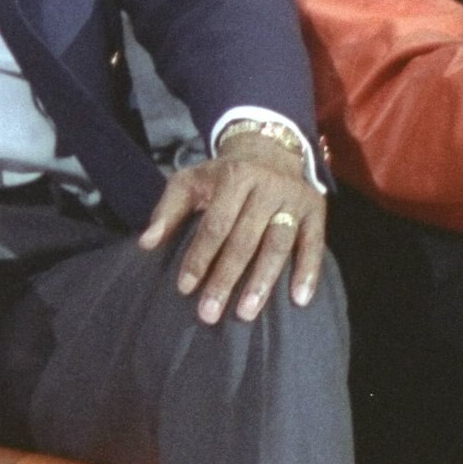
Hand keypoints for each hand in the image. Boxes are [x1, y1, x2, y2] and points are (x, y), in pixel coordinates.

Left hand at [139, 129, 327, 324]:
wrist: (268, 149)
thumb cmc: (221, 175)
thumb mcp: (190, 181)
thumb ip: (167, 210)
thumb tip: (146, 243)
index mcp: (235, 176)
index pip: (216, 224)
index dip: (200, 256)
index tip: (185, 288)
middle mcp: (267, 186)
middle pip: (245, 239)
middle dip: (226, 278)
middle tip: (209, 313)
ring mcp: (294, 199)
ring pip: (279, 245)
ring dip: (262, 282)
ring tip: (246, 314)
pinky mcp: (316, 210)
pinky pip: (314, 244)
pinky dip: (309, 272)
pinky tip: (299, 300)